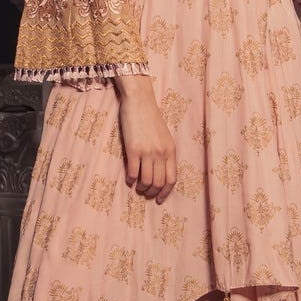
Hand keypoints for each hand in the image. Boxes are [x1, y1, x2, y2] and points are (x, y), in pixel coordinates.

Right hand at [114, 76, 176, 202]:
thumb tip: (159, 171)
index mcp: (171, 150)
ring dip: (141, 188)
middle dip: (152, 193)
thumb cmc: (150, 117)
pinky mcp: (133, 149)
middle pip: (159, 182)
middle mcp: (161, 153)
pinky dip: (131, 180)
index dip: (166, 192)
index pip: (171, 178)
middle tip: (146, 194)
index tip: (160, 198)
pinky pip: (133, 172)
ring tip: (138, 188)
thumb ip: (164, 153)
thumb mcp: (164, 136)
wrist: (139, 101)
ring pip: (146, 181)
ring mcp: (147, 152)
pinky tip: (129, 180)